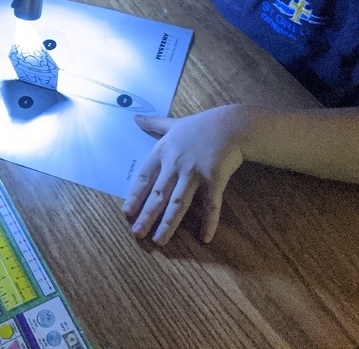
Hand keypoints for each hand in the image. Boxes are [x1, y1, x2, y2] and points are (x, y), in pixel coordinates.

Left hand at [122, 106, 246, 245]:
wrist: (231, 124)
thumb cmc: (201, 125)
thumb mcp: (173, 123)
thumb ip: (153, 124)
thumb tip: (134, 117)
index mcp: (163, 151)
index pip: (144, 178)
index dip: (135, 196)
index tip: (127, 212)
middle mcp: (175, 164)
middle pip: (158, 194)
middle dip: (147, 215)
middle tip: (137, 234)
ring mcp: (194, 172)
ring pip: (178, 203)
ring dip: (168, 223)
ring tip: (159, 240)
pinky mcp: (214, 179)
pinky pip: (210, 204)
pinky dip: (208, 222)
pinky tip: (205, 238)